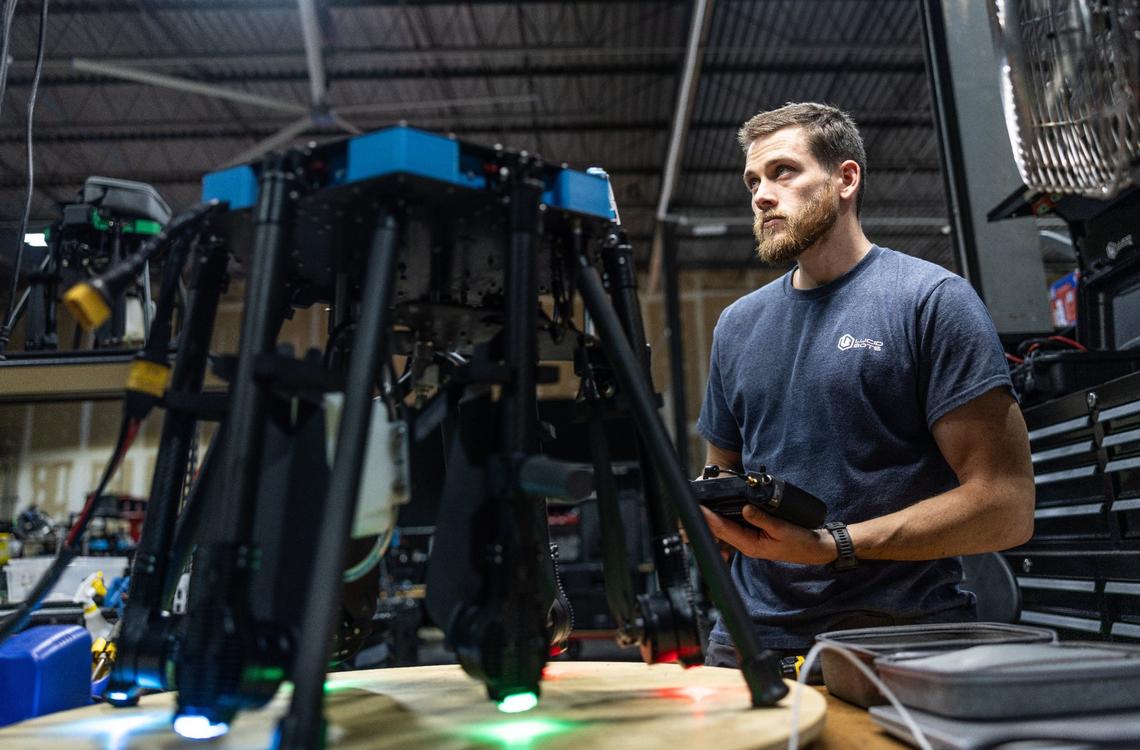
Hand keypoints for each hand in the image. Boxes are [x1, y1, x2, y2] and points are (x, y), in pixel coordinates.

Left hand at [700, 505, 837, 564]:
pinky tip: (719, 510)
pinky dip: (726, 518)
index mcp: (751, 545)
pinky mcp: (754, 536)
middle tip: (691, 504)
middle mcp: (747, 544)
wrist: (815, 549)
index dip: (710, 518)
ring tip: (699, 506)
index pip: (725, 530)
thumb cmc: (800, 542)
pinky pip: (736, 527)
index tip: (698, 508)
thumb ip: (763, 519)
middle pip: (720, 530)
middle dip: (705, 518)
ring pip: (726, 529)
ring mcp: (749, 541)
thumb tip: (745, 508)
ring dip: (713, 518)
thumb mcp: (783, 528)